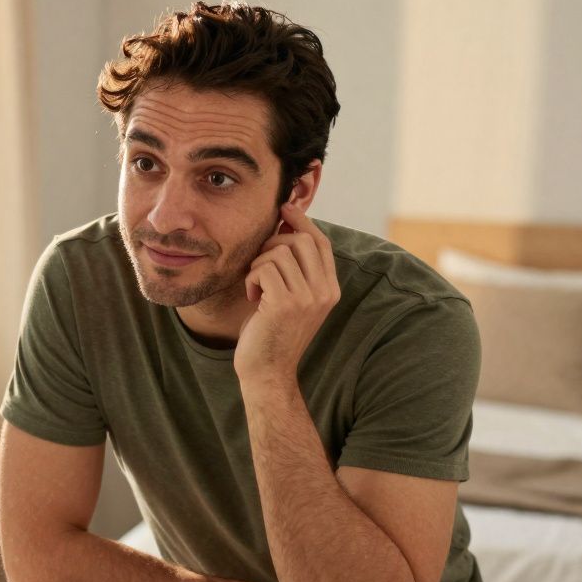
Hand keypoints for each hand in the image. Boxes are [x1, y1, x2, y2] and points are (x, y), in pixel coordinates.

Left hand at [235, 204, 339, 382]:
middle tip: (259, 265)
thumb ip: (296, 270)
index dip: (302, 221)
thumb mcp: (292, 299)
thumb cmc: (271, 333)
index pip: (321, 242)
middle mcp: (324, 292)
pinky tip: (252, 297)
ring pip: (279, 250)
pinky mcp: (285, 303)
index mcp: (330, 290)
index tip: (283, 209)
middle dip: (273, 243)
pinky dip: (251, 277)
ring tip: (256, 286)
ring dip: (258, 263)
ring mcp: (307, 298)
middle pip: (301, 239)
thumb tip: (285, 225)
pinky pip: (264, 267)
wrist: (267, 372)